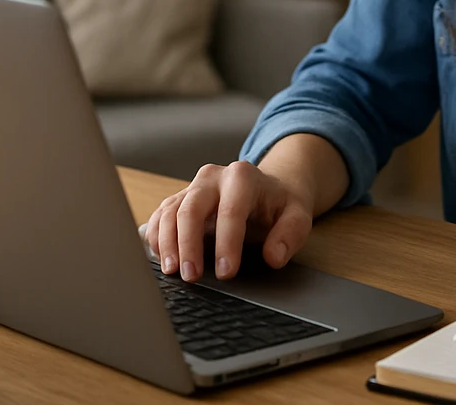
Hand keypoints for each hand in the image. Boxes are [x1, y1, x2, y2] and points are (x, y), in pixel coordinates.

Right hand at [142, 161, 313, 282]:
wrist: (268, 187)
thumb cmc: (280, 204)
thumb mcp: (298, 215)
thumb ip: (290, 234)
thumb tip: (274, 257)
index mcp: (243, 177)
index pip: (231, 211)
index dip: (226, 243)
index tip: (226, 272)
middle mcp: (213, 177)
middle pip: (192, 208)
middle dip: (189, 245)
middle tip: (192, 277)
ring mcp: (193, 187)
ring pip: (170, 211)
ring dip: (167, 243)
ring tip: (172, 272)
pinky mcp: (179, 199)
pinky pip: (160, 215)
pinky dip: (157, 237)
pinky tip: (161, 258)